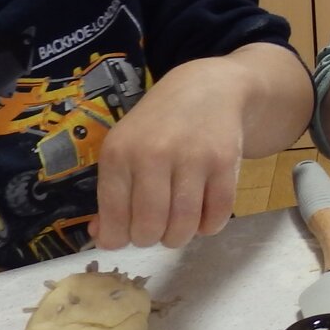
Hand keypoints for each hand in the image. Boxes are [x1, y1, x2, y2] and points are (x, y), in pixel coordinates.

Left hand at [93, 56, 249, 248]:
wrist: (208, 89)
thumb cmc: (158, 126)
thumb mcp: (124, 148)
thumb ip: (112, 193)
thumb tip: (105, 237)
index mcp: (118, 153)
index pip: (114, 220)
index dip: (119, 239)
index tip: (127, 233)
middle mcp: (152, 154)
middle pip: (148, 229)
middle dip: (151, 239)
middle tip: (156, 227)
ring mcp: (191, 157)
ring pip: (182, 227)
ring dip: (179, 237)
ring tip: (178, 225)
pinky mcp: (224, 162)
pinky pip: (216, 216)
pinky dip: (209, 227)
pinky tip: (203, 214)